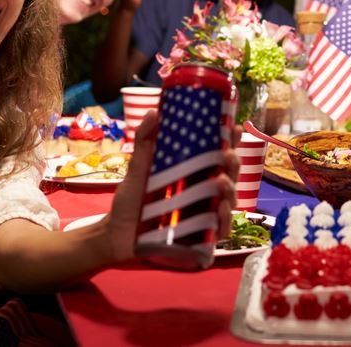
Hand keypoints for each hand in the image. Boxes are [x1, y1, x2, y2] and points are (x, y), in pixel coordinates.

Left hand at [105, 112, 240, 261]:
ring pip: (230, 201)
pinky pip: (220, 229)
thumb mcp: (138, 167)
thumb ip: (144, 140)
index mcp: (195, 172)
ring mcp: (204, 215)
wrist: (115, 233)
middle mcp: (205, 192)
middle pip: (230, 175)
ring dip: (231, 190)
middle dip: (234, 164)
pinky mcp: (200, 238)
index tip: (235, 129)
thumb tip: (154, 112)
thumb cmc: (131, 199)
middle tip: (227, 155)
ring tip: (221, 182)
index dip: (232, 142)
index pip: (221, 155)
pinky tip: (220, 210)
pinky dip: (224, 220)